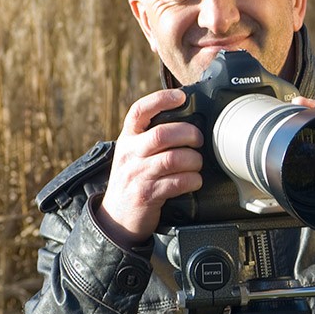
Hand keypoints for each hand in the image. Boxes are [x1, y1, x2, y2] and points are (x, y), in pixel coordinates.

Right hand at [96, 89, 202, 245]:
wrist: (116, 217)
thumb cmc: (132, 180)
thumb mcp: (133, 154)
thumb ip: (150, 138)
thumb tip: (186, 123)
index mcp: (128, 138)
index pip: (140, 110)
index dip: (161, 99)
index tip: (181, 96)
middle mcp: (130, 153)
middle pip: (162, 134)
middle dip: (188, 134)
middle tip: (198, 139)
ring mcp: (138, 174)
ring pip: (173, 159)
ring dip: (193, 160)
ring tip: (197, 164)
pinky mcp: (147, 194)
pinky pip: (177, 183)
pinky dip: (192, 180)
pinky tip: (195, 180)